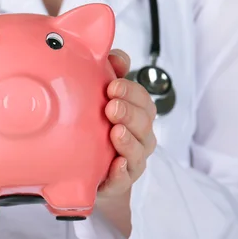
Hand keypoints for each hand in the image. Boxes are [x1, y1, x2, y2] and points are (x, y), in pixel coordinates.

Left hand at [96, 49, 157, 235]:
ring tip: (115, 132)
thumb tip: (118, 56)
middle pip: (144, 123)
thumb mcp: (104, 98)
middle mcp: (140, 137)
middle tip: (111, 106)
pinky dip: (121, 173)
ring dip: (128, 141)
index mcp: (138, 114)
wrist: (93, 172)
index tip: (112, 86)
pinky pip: (124, 179)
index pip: (142, 99)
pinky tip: (114, 165)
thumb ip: (112, 73)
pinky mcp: (120, 182)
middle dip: (130, 113)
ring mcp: (132, 160)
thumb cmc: (100, 130)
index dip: (131, 91)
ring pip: (138, 151)